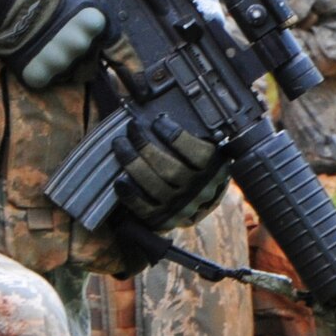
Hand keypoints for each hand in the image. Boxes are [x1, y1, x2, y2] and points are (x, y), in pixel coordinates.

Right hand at [0, 0, 106, 87]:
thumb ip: (88, 6)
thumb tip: (97, 14)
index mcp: (94, 22)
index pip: (111, 41)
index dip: (100, 38)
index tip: (95, 38)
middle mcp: (80, 43)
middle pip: (87, 55)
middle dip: (76, 48)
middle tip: (58, 35)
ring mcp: (59, 60)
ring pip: (66, 68)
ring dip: (57, 59)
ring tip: (41, 41)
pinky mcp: (38, 73)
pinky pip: (45, 77)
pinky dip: (38, 69)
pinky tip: (30, 53)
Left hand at [114, 112, 229, 228]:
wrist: (202, 201)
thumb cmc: (201, 166)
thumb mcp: (210, 150)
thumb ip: (197, 136)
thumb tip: (167, 115)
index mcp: (215, 170)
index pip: (199, 155)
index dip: (176, 137)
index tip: (159, 121)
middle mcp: (200, 190)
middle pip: (171, 170)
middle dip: (147, 148)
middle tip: (133, 130)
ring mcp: (182, 207)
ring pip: (156, 187)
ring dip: (134, 165)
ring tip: (120, 145)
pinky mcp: (165, 219)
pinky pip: (145, 209)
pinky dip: (130, 195)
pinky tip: (119, 180)